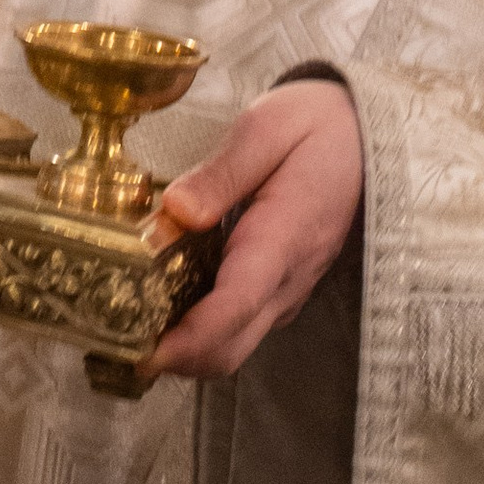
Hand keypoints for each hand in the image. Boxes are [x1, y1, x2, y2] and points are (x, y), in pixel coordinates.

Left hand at [145, 78, 363, 379]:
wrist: (367, 136)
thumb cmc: (317, 125)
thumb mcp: (268, 127)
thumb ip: (221, 173)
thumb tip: (176, 213)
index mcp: (284, 236)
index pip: (237, 303)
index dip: (190, 337)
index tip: (147, 352)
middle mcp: (289, 279)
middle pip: (231, 346)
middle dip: (175, 358)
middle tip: (116, 341)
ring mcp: (288, 290)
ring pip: (234, 345)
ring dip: (184, 351)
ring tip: (129, 325)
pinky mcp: (281, 290)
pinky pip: (240, 328)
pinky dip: (199, 332)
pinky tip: (162, 304)